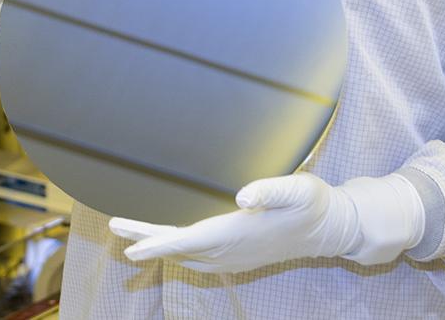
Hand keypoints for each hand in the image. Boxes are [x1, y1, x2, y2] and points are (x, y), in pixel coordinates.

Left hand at [108, 173, 424, 274]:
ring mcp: (233, 257)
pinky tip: (166, 243)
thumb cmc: (312, 203)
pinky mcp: (236, 256)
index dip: (158, 244)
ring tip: (127, 232)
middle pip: (178, 248)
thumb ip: (270, 189)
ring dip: (157, 245)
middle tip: (114, 226)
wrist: (330, 228)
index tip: (131, 246)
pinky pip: (197, 258)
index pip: (189, 241)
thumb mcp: (298, 188)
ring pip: (185, 254)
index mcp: (238, 232)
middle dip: (145, 239)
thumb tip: (242, 196)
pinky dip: (175, 251)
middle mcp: (231, 250)